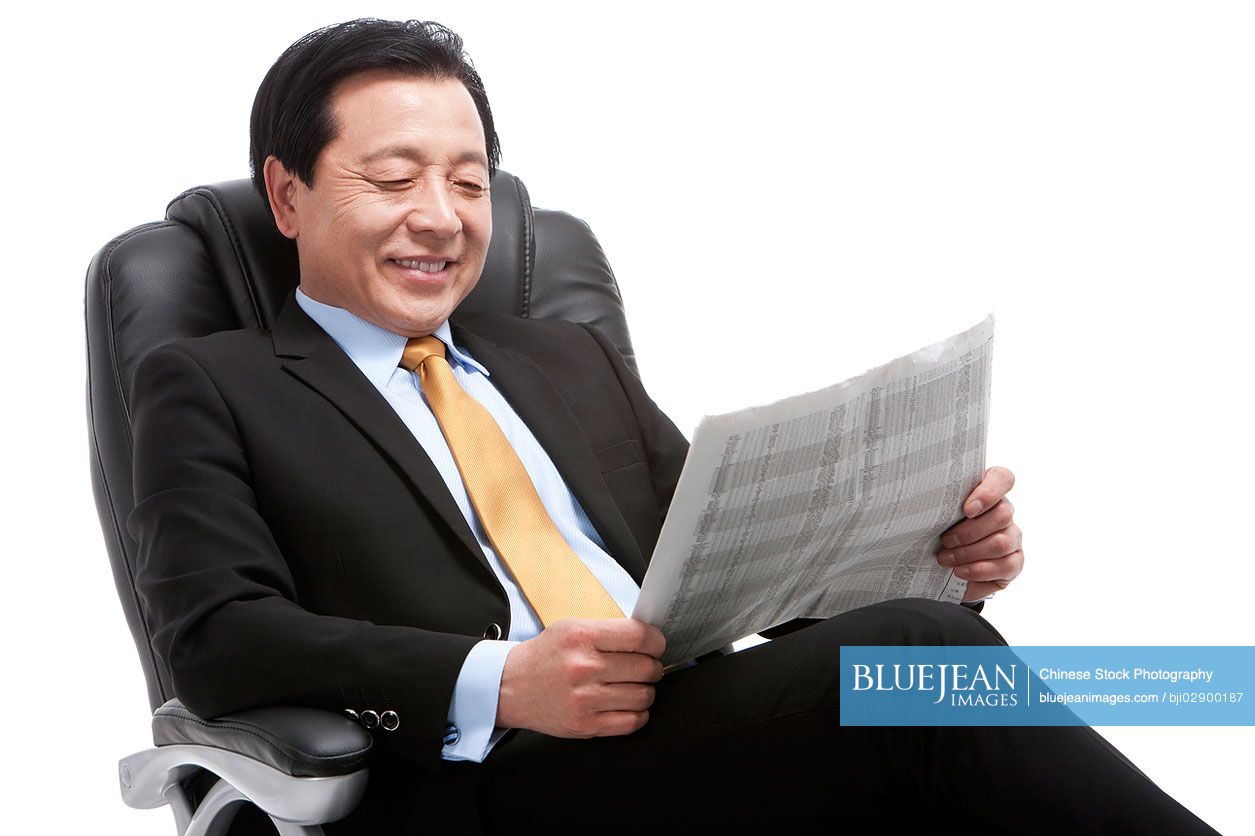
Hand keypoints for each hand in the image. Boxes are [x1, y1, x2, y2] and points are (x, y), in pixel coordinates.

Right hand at [496, 618, 665, 737]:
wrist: (510, 687)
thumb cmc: (545, 655)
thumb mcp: (571, 628)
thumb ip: (608, 631)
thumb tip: (650, 639)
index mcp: (581, 637)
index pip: (639, 637)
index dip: (657, 641)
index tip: (656, 645)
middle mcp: (583, 668)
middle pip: (645, 668)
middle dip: (652, 666)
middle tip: (646, 666)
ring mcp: (584, 700)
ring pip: (643, 696)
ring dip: (646, 690)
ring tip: (634, 685)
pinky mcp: (584, 726)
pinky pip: (632, 722)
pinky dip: (639, 713)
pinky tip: (629, 704)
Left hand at [936, 466, 1023, 600]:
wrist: (938, 563)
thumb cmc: (936, 529)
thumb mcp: (935, 513)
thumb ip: (939, 501)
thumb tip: (924, 499)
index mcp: (988, 490)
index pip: (1002, 478)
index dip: (988, 492)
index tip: (966, 510)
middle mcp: (1005, 511)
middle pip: (1002, 514)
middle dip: (969, 532)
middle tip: (945, 541)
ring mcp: (1013, 536)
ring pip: (1001, 542)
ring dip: (969, 553)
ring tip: (945, 559)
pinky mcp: (1014, 561)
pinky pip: (1006, 565)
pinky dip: (979, 570)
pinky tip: (960, 571)